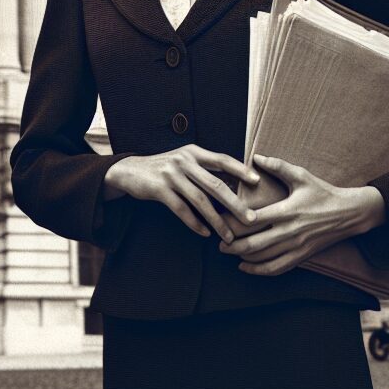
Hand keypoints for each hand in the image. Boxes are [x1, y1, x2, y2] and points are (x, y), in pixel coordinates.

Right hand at [106, 146, 260, 240]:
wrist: (131, 171)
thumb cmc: (164, 168)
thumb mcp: (184, 161)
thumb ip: (205, 168)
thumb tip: (234, 182)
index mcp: (193, 152)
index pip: (221, 159)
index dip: (240, 169)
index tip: (257, 181)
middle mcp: (183, 161)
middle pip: (215, 184)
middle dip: (235, 204)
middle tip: (252, 219)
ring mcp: (171, 175)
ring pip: (200, 201)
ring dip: (217, 221)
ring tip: (229, 237)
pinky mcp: (159, 189)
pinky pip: (181, 210)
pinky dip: (195, 223)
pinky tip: (205, 233)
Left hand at [217, 154, 386, 275]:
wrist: (350, 213)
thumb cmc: (323, 192)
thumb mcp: (301, 175)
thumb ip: (277, 166)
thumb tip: (256, 156)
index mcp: (286, 211)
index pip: (253, 220)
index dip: (233, 222)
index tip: (219, 219)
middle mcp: (290, 232)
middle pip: (254, 244)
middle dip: (232, 244)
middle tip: (217, 242)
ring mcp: (296, 247)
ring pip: (264, 258)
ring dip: (243, 258)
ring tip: (227, 252)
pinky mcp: (302, 256)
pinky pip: (278, 268)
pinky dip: (260, 270)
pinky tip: (246, 267)